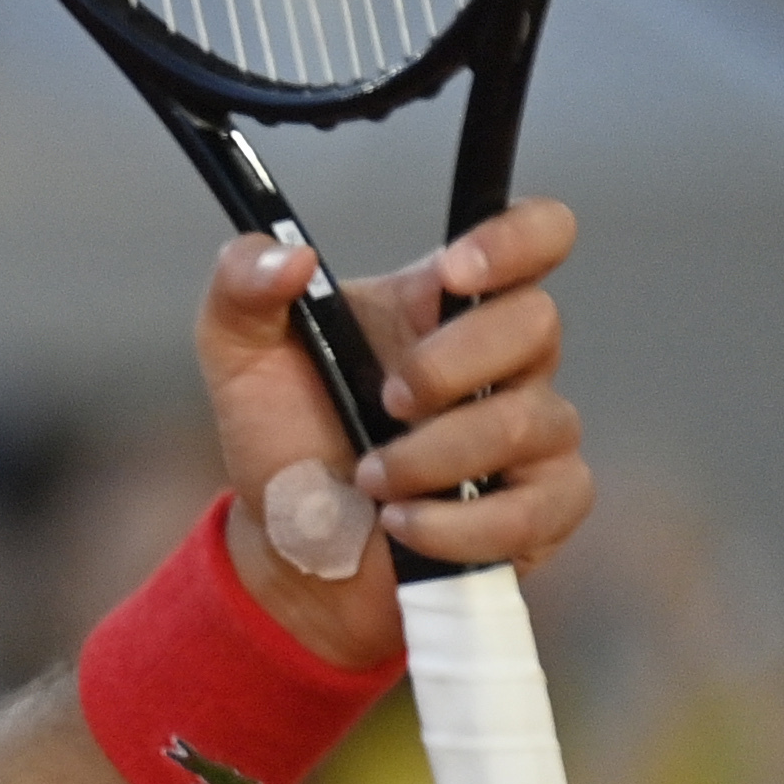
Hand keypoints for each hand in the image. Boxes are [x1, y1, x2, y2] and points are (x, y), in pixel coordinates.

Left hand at [196, 199, 593, 669]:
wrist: (290, 548)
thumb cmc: (284, 439)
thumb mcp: (239, 354)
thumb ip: (242, 286)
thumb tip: (291, 255)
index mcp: (440, 303)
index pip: (532, 236)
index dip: (513, 240)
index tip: (452, 272)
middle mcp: (503, 359)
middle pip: (537, 323)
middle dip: (449, 367)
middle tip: (386, 402)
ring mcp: (534, 431)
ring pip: (531, 421)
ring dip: (433, 457)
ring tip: (369, 479)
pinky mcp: (544, 506)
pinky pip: (537, 507)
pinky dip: (457, 524)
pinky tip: (404, 526)